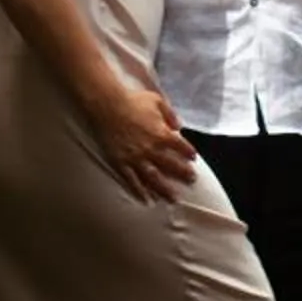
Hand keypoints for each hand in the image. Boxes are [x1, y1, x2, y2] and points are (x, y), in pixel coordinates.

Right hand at [92, 83, 196, 203]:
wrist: (108, 105)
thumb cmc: (133, 101)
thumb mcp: (157, 101)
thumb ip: (170, 114)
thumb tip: (179, 126)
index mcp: (162, 134)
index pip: (181, 147)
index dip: (189, 153)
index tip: (194, 158)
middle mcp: (151, 149)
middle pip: (171, 165)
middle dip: (183, 174)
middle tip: (192, 180)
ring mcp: (136, 158)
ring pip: (153, 178)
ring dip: (165, 189)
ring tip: (173, 198)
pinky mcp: (121, 162)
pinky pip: (132, 180)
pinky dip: (140, 191)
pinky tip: (146, 200)